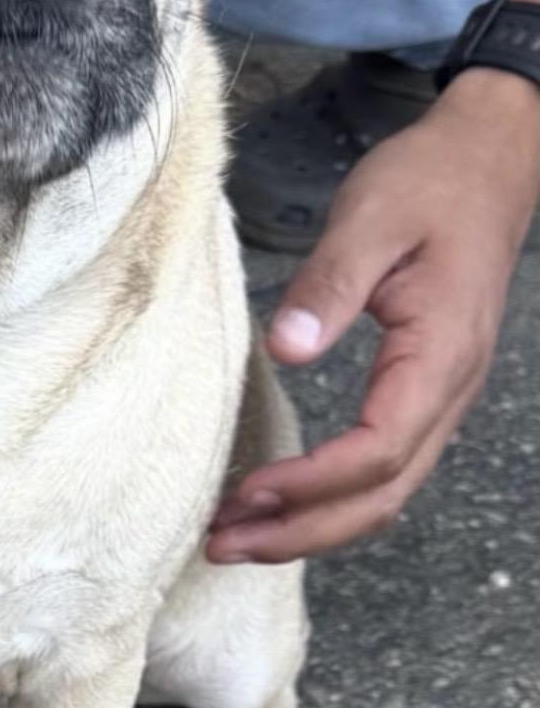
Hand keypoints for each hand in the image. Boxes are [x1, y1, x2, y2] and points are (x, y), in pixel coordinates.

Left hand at [208, 66, 539, 563]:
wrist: (488, 161)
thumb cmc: (429, 183)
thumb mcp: (370, 219)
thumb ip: (329, 283)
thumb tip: (285, 348)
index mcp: (439, 355)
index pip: (375, 450)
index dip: (308, 483)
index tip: (243, 493)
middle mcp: (449, 391)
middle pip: (381, 496)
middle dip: (300, 531)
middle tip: (220, 546)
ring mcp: (441, 396)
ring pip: (384, 493)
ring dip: (311, 525)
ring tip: (236, 538)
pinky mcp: (422, 390)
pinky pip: (383, 467)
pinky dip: (329, 497)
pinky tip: (281, 501)